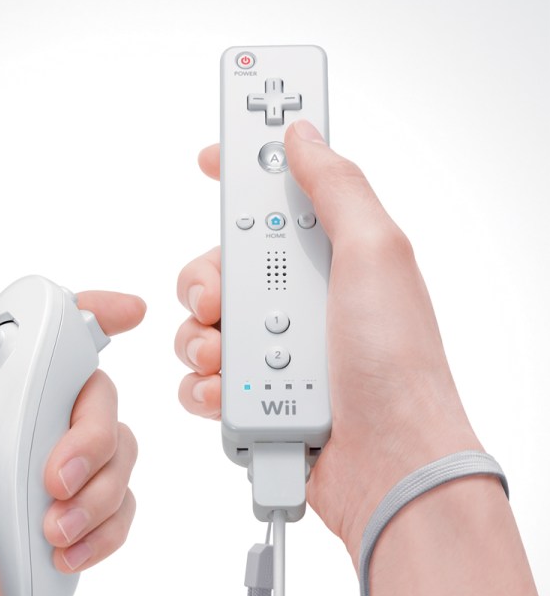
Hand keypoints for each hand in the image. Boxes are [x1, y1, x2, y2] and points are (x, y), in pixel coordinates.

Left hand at [0, 289, 144, 595]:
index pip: (35, 342)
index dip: (86, 318)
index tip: (128, 314)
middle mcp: (13, 436)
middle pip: (93, 398)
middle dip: (88, 438)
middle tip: (53, 479)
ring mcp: (46, 481)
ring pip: (118, 454)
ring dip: (95, 495)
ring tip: (50, 532)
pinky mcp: (74, 524)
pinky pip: (122, 507)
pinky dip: (102, 531)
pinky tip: (62, 553)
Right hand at [175, 120, 479, 559]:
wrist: (389, 460)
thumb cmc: (396, 363)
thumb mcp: (376, 253)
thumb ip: (337, 186)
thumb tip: (303, 136)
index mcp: (329, 261)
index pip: (274, 203)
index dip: (240, 176)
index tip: (210, 160)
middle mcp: (299, 305)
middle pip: (219, 270)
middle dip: (204, 282)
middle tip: (217, 302)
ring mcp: (275, 356)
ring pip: (200, 329)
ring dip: (200, 341)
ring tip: (227, 360)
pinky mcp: (255, 401)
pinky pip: (201, 383)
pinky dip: (205, 388)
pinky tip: (229, 395)